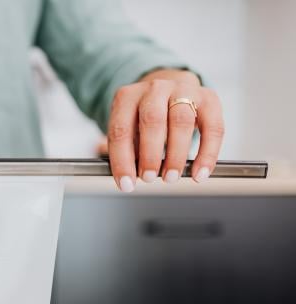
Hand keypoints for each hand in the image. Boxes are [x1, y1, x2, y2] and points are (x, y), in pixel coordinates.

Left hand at [107, 70, 224, 191]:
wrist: (170, 90)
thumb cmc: (144, 118)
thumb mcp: (128, 129)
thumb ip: (126, 150)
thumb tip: (127, 177)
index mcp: (127, 97)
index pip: (121, 130)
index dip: (122, 160)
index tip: (127, 184)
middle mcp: (154, 89)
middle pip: (152, 120)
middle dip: (150, 155)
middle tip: (149, 178)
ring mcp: (183, 90)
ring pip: (181, 121)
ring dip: (176, 155)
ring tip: (171, 177)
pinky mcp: (209, 97)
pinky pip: (213, 127)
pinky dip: (208, 153)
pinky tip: (200, 172)